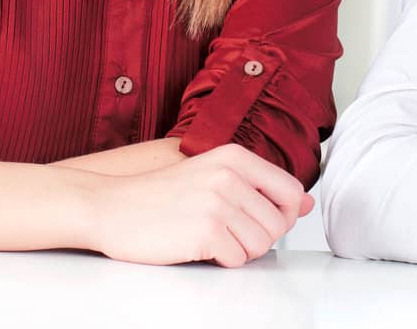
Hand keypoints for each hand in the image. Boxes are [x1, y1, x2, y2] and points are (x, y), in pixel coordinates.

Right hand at [64, 143, 313, 266]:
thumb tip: (307, 203)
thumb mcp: (212, 178)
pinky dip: (220, 260)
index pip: (292, 191)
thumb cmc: (159, 196)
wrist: (109, 207)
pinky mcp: (205, 231)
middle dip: (258, 238)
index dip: (282, 214)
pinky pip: (237, 259)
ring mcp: (218, 202)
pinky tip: (196, 246)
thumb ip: (261, 188)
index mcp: (235, 156)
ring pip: (261, 245)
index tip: (257, 220)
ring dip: (239, 250)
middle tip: (225, 233)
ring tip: (210, 237)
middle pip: (279, 224)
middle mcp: (230, 175)